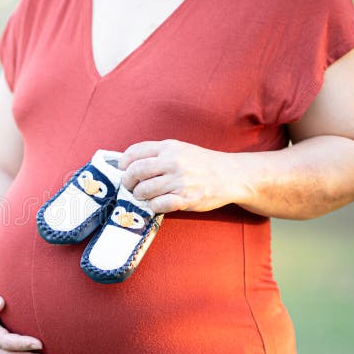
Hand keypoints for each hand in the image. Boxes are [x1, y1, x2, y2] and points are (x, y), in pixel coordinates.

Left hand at [118, 139, 245, 213]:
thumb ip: (158, 153)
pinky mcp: (185, 199)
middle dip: (127, 181)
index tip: (123, 169)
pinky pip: (158, 205)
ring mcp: (179, 181)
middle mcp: (173, 162)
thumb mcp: (180, 149)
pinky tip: (158, 203)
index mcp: (169, 147)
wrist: (231, 175)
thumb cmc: (201, 163)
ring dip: (139, 196)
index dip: (124, 162)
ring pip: (144, 190)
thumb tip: (129, 163)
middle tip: (129, 186)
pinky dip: (153, 206)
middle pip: (136, 171)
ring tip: (144, 196)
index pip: (135, 152)